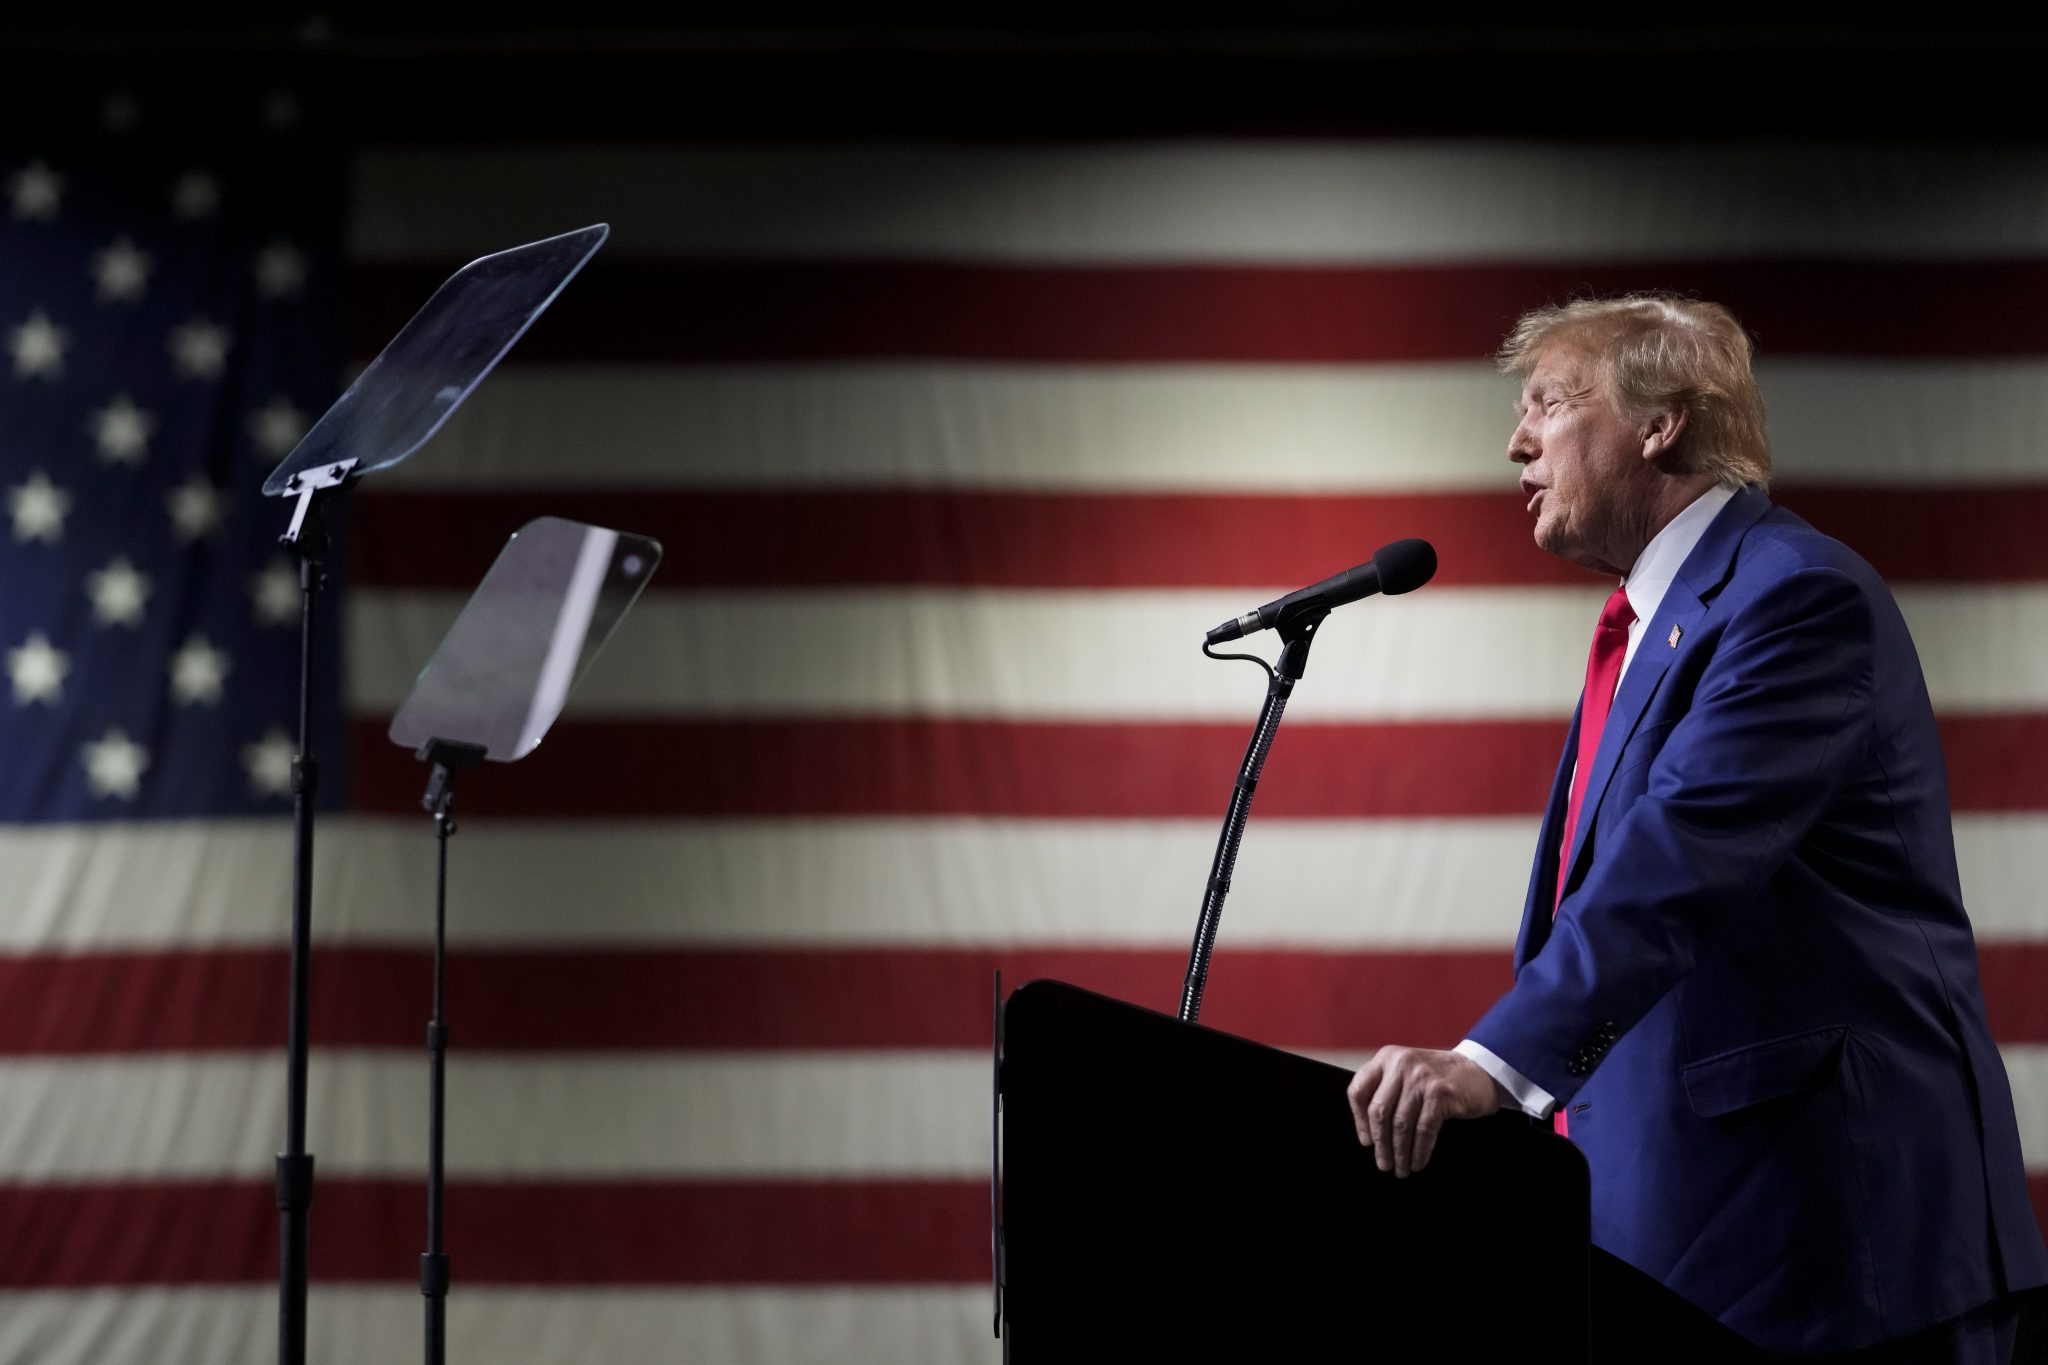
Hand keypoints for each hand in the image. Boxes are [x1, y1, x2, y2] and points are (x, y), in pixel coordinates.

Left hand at [1346, 1046, 1504, 1177]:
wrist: (1479, 1070)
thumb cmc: (1439, 1078)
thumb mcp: (1407, 1072)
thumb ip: (1387, 1090)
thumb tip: (1369, 1134)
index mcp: (1387, 1057)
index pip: (1359, 1090)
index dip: (1359, 1121)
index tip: (1366, 1142)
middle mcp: (1401, 1064)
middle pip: (1378, 1112)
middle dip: (1381, 1144)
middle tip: (1383, 1164)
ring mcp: (1421, 1078)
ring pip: (1401, 1124)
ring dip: (1400, 1153)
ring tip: (1401, 1169)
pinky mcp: (1441, 1094)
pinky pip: (1423, 1130)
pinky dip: (1419, 1151)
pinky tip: (1418, 1162)